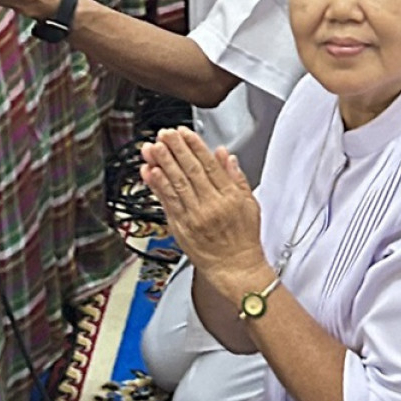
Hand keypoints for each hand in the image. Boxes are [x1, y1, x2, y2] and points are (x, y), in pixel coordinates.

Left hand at [139, 126, 266, 297]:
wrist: (236, 268)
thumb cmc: (243, 239)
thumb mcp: (249, 204)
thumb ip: (236, 177)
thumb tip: (226, 156)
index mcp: (229, 196)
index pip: (209, 165)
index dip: (195, 146)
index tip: (184, 133)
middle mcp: (211, 205)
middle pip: (190, 171)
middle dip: (176, 149)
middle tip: (165, 134)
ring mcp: (194, 216)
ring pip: (176, 184)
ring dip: (162, 163)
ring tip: (153, 147)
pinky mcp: (181, 228)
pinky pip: (167, 203)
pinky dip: (157, 186)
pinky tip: (150, 173)